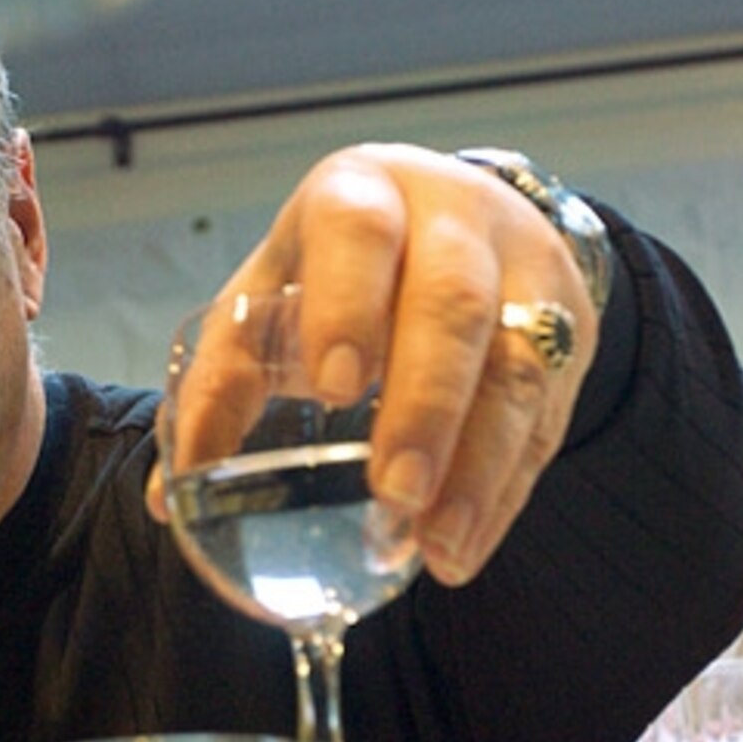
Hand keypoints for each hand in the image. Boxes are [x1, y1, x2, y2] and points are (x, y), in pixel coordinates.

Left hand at [155, 144, 597, 585]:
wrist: (458, 220)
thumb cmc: (339, 269)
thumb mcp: (272, 296)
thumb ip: (221, 383)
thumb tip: (170, 499)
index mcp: (362, 194)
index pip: (360, 232)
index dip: (349, 306)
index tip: (336, 388)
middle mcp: (454, 219)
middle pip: (453, 304)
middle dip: (426, 404)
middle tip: (395, 493)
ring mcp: (526, 269)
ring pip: (520, 365)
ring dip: (479, 467)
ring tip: (437, 547)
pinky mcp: (572, 327)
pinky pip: (550, 416)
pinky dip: (505, 490)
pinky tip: (465, 546)